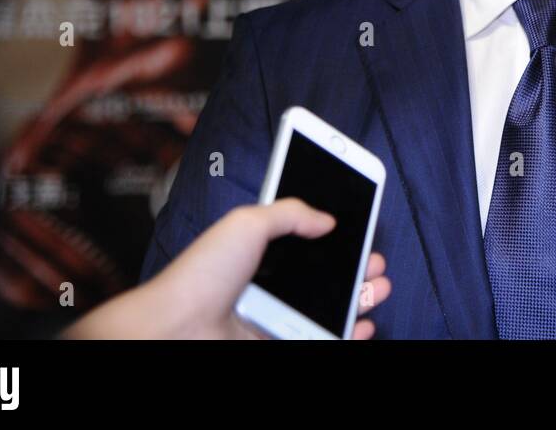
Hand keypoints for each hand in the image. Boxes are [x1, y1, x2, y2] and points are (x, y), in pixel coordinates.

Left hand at [63, 199, 390, 338]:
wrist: (179, 327)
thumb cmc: (202, 274)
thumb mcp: (246, 223)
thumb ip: (290, 213)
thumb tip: (328, 219)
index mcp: (263, 253)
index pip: (308, 242)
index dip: (337, 237)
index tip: (361, 231)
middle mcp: (274, 285)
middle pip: (327, 275)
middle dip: (358, 267)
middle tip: (374, 263)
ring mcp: (279, 317)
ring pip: (332, 308)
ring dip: (362, 298)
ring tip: (377, 288)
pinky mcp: (283, 341)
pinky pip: (323, 338)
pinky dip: (348, 334)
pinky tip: (361, 324)